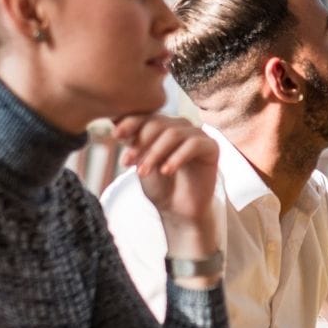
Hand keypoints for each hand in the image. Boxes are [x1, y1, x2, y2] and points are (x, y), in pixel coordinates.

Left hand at [114, 114, 219, 255]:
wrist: (177, 211)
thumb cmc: (159, 186)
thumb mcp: (140, 163)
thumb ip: (133, 143)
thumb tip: (116, 124)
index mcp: (162, 126)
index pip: (146, 116)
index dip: (131, 123)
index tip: (115, 135)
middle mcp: (180, 126)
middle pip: (158, 123)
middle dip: (141, 143)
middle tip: (128, 162)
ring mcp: (197, 135)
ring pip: (173, 133)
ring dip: (155, 153)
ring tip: (143, 172)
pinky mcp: (211, 147)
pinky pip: (193, 144)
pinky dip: (177, 157)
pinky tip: (166, 171)